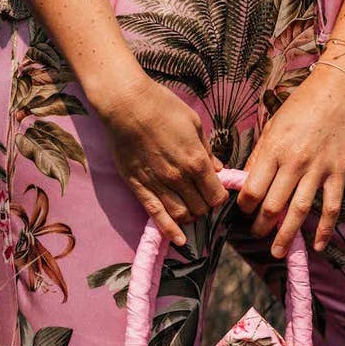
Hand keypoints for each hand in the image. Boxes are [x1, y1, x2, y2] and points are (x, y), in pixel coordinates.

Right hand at [95, 72, 229, 244]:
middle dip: (204, 206)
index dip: (218, 197)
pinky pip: (157, 216)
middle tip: (200, 198)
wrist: (126, 104)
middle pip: (201, 208)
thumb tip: (218, 169)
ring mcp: (159, 185)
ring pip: (182, 215)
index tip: (215, 191)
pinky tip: (179, 241)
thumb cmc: (162, 106)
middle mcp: (180, 178)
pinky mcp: (140, 187)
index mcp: (197, 161)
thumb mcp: (194, 122)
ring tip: (189, 209)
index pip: (216, 195)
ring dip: (189, 217)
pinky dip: (170, 231)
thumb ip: (207, 150)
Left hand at [235, 60, 344, 256]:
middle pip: (272, 205)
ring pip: (298, 211)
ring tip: (277, 251)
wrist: (338, 90)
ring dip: (285, 235)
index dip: (245, 207)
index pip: (252, 190)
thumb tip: (246, 183)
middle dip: (261, 226)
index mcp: (273, 150)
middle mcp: (294, 163)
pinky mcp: (338, 173)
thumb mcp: (272, 126)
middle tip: (257, 234)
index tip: (244, 212)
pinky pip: (331, 207)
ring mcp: (318, 169)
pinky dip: (325, 230)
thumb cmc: (300, 107)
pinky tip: (317, 245)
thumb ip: (260, 156)